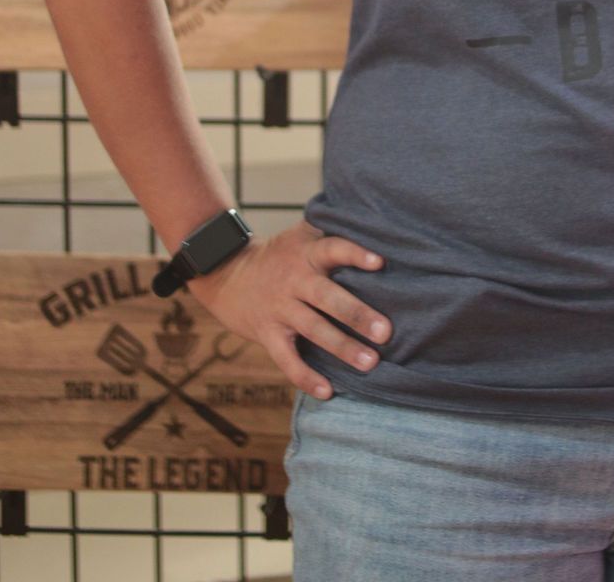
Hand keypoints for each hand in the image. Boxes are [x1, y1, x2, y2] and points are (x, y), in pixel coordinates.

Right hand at [185, 219, 391, 399]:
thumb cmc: (280, 254)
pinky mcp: (268, 333)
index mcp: (307, 252)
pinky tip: (327, 391)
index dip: (355, 254)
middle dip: (357, 315)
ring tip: (370, 363)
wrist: (227, 273)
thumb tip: (376, 221)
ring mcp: (280, 308)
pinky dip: (306, 377)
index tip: (380, 262)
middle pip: (328, 297)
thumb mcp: (301, 235)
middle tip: (386, 332)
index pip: (334, 249)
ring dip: (343, 348)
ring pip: (314, 330)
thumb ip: (332, 228)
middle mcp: (295, 279)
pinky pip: (287, 359)